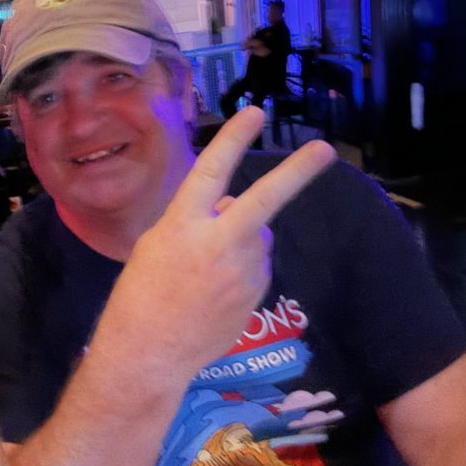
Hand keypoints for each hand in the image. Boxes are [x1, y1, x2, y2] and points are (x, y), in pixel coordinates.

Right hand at [96, 107, 336, 375]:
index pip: (212, 170)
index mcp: (183, 225)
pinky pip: (256, 267)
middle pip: (266, 199)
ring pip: (257, 236)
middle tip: (325, 150)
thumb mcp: (155, 244)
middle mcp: (219, 243)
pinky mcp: (256, 295)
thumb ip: (194, 219)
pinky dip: (242, 269)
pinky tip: (214, 292)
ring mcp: (243, 272)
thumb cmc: (140, 294)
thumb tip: (229, 206)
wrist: (150, 352)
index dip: (234, 139)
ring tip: (206, 272)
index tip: (254, 113)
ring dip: (242, 239)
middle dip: (298, 171)